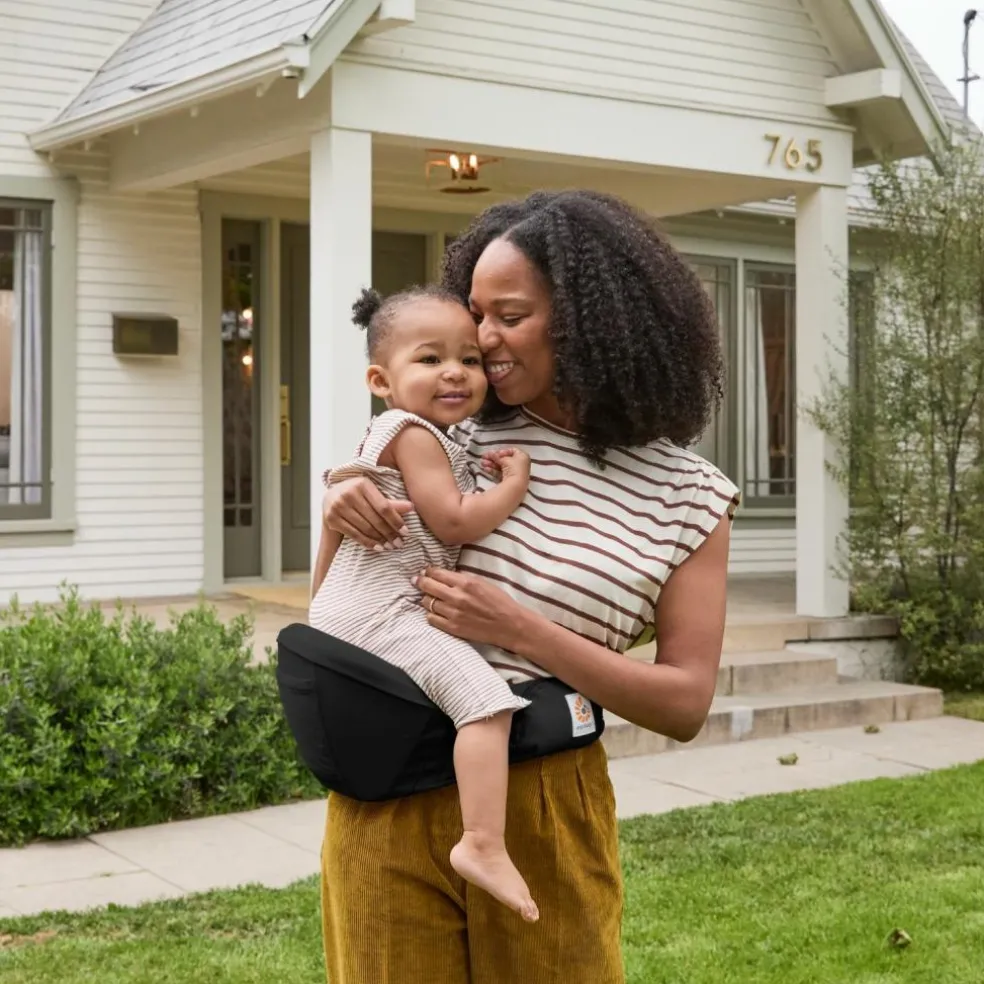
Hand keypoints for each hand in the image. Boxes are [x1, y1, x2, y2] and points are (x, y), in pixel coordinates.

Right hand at [322, 478, 411, 549]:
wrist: (331, 495)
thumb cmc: (357, 494)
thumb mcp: (372, 493)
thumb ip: (390, 502)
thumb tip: (412, 507)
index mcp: (362, 484)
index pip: (383, 507)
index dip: (396, 521)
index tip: (406, 532)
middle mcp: (349, 493)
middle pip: (375, 519)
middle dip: (389, 533)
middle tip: (399, 543)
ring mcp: (338, 506)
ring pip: (365, 528)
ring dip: (380, 539)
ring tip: (390, 546)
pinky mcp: (331, 518)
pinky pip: (354, 534)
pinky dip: (367, 542)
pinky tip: (377, 547)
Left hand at [412, 567, 529, 648]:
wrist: (509, 625)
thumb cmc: (499, 601)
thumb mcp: (483, 582)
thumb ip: (463, 578)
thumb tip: (445, 575)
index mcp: (465, 583)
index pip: (437, 573)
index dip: (428, 571)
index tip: (425, 571)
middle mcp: (457, 597)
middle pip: (428, 586)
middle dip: (420, 581)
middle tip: (416, 580)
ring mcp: (453, 614)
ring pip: (427, 602)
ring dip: (426, 598)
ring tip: (429, 597)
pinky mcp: (452, 628)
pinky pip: (431, 619)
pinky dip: (431, 613)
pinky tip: (435, 611)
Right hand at [480, 448, 530, 485]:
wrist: (516, 485)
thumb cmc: (514, 468)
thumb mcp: (505, 459)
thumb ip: (497, 456)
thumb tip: (490, 453)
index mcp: (523, 457)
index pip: (512, 451)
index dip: (503, 451)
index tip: (496, 453)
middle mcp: (520, 465)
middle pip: (505, 459)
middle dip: (494, 458)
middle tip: (484, 457)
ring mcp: (515, 474)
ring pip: (501, 467)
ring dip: (491, 464)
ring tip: (482, 463)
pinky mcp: (509, 481)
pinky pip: (500, 473)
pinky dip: (493, 470)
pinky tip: (485, 469)